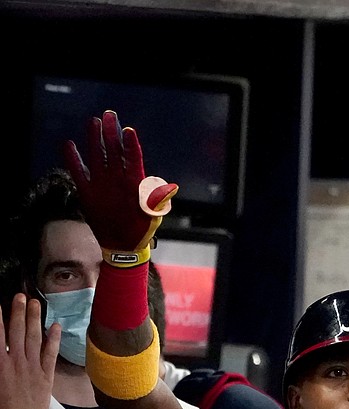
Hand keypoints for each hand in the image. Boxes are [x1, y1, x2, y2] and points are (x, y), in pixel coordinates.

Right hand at [0, 294, 60, 408]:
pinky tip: (55, 326)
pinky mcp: (46, 375)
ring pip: (34, 338)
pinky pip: (50, 353)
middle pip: (17, 332)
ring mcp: (32, 367)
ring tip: (35, 304)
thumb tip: (1, 350)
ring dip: (34, 319)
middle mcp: (16, 361)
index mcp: (0, 364)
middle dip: (18, 312)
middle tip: (20, 296)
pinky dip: (53, 339)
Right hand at [64, 110, 177, 265]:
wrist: (124, 244)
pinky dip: (73, 159)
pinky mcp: (88, 191)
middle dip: (112, 133)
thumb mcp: (153, 216)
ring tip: (94, 122)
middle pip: (115, 152)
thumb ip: (157, 201)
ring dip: (95, 140)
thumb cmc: (142, 229)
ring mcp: (102, 183)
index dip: (131, 145)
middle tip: (109, 115)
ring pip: (98, 156)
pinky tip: (70, 145)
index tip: (129, 130)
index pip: (133, 159)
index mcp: (135, 183)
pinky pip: (79, 172)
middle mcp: (118, 179)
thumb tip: (169, 188)